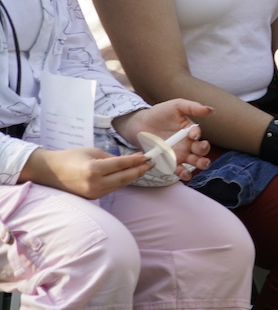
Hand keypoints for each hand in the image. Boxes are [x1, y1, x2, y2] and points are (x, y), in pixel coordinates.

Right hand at [19, 147, 154, 198]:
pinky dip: (123, 181)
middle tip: (152, 163)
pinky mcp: (93, 198)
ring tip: (145, 168)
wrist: (50, 172)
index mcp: (94, 169)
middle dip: (140, 170)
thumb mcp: (93, 152)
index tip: (147, 156)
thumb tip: (131, 160)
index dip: (136, 161)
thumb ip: (112, 158)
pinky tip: (130, 175)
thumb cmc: (71, 157)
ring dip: (133, 176)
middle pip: (124, 178)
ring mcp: (94, 193)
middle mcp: (95, 183)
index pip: (121, 165)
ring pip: (120, 184)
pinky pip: (112, 188)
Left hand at [112, 99, 213, 178]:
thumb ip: (192, 107)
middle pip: (201, 150)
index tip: (193, 135)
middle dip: (204, 151)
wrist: (140, 124)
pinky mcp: (170, 162)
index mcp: (190, 130)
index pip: (197, 133)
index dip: (197, 134)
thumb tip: (210, 110)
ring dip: (200, 163)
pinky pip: (179, 170)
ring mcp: (180, 154)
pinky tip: (185, 173)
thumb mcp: (176, 106)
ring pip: (195, 161)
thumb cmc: (159, 113)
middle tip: (202, 149)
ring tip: (202, 163)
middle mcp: (187, 143)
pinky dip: (184, 173)